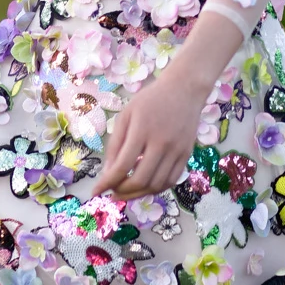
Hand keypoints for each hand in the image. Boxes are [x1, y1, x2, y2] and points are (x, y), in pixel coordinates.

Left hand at [93, 67, 207, 201]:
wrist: (184, 90)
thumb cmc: (150, 100)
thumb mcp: (126, 115)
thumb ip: (115, 144)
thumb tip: (108, 173)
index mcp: (142, 130)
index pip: (123, 165)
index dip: (108, 182)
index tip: (97, 191)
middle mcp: (161, 142)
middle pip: (140, 179)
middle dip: (122, 191)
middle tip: (112, 193)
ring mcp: (177, 150)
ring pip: (157, 185)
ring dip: (139, 194)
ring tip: (126, 191)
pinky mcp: (187, 154)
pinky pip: (171, 180)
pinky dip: (156, 188)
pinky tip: (145, 186)